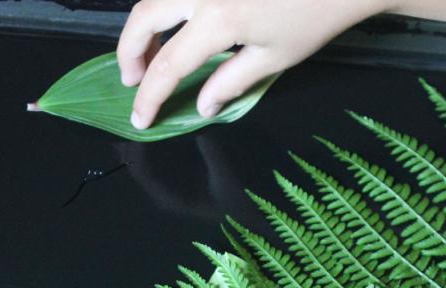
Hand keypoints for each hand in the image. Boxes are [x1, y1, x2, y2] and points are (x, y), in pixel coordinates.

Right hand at [117, 0, 389, 129]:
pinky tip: (176, 26)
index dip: (149, 96)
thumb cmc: (315, 17)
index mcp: (218, 20)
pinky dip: (168, 7)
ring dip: (145, 26)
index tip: (141, 118)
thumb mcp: (273, 59)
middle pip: (144, 18)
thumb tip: (201, 105)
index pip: (168, 65)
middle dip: (131, 51)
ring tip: (153, 53)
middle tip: (134, 79)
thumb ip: (229, 82)